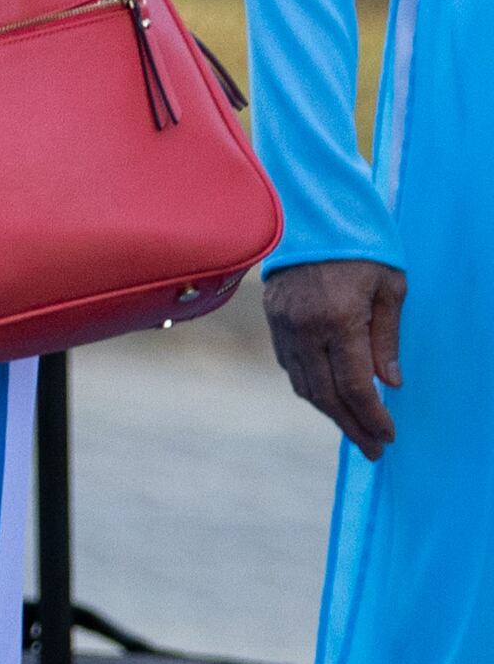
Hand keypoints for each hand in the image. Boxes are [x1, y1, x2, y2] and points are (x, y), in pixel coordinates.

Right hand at [266, 257, 406, 458]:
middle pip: (325, 395)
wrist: (309, 216)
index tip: (387, 436)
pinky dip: (311, 387)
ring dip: (329, 411)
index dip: (371, 417)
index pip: (354, 386)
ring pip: (303, 385)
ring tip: (353, 427)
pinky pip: (290, 366)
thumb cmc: (360, 248)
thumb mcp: (389, 287)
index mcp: (338, 320)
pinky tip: (330, 395)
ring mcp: (283, 326)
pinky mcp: (272, 320)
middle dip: (351, 426)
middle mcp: (305, 329)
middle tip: (372, 448)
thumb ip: (387, 337)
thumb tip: (388, 383)